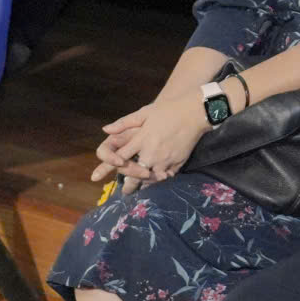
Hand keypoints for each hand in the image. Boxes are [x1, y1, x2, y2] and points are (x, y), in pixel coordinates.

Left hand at [90, 93, 209, 190]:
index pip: (121, 157)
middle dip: (128, 182)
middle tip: (125, 190)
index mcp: (141, 139)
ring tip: (139, 190)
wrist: (194, 112)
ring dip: (143, 184)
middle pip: (134, 173)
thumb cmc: (168, 110)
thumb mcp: (144, 112)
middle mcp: (151, 152)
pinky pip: (164, 177)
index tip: (110, 172)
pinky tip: (156, 182)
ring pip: (149, 178)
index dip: (113, 165)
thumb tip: (105, 130)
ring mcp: (164, 159)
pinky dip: (159, 180)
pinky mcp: (177, 163)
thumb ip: (124, 123)